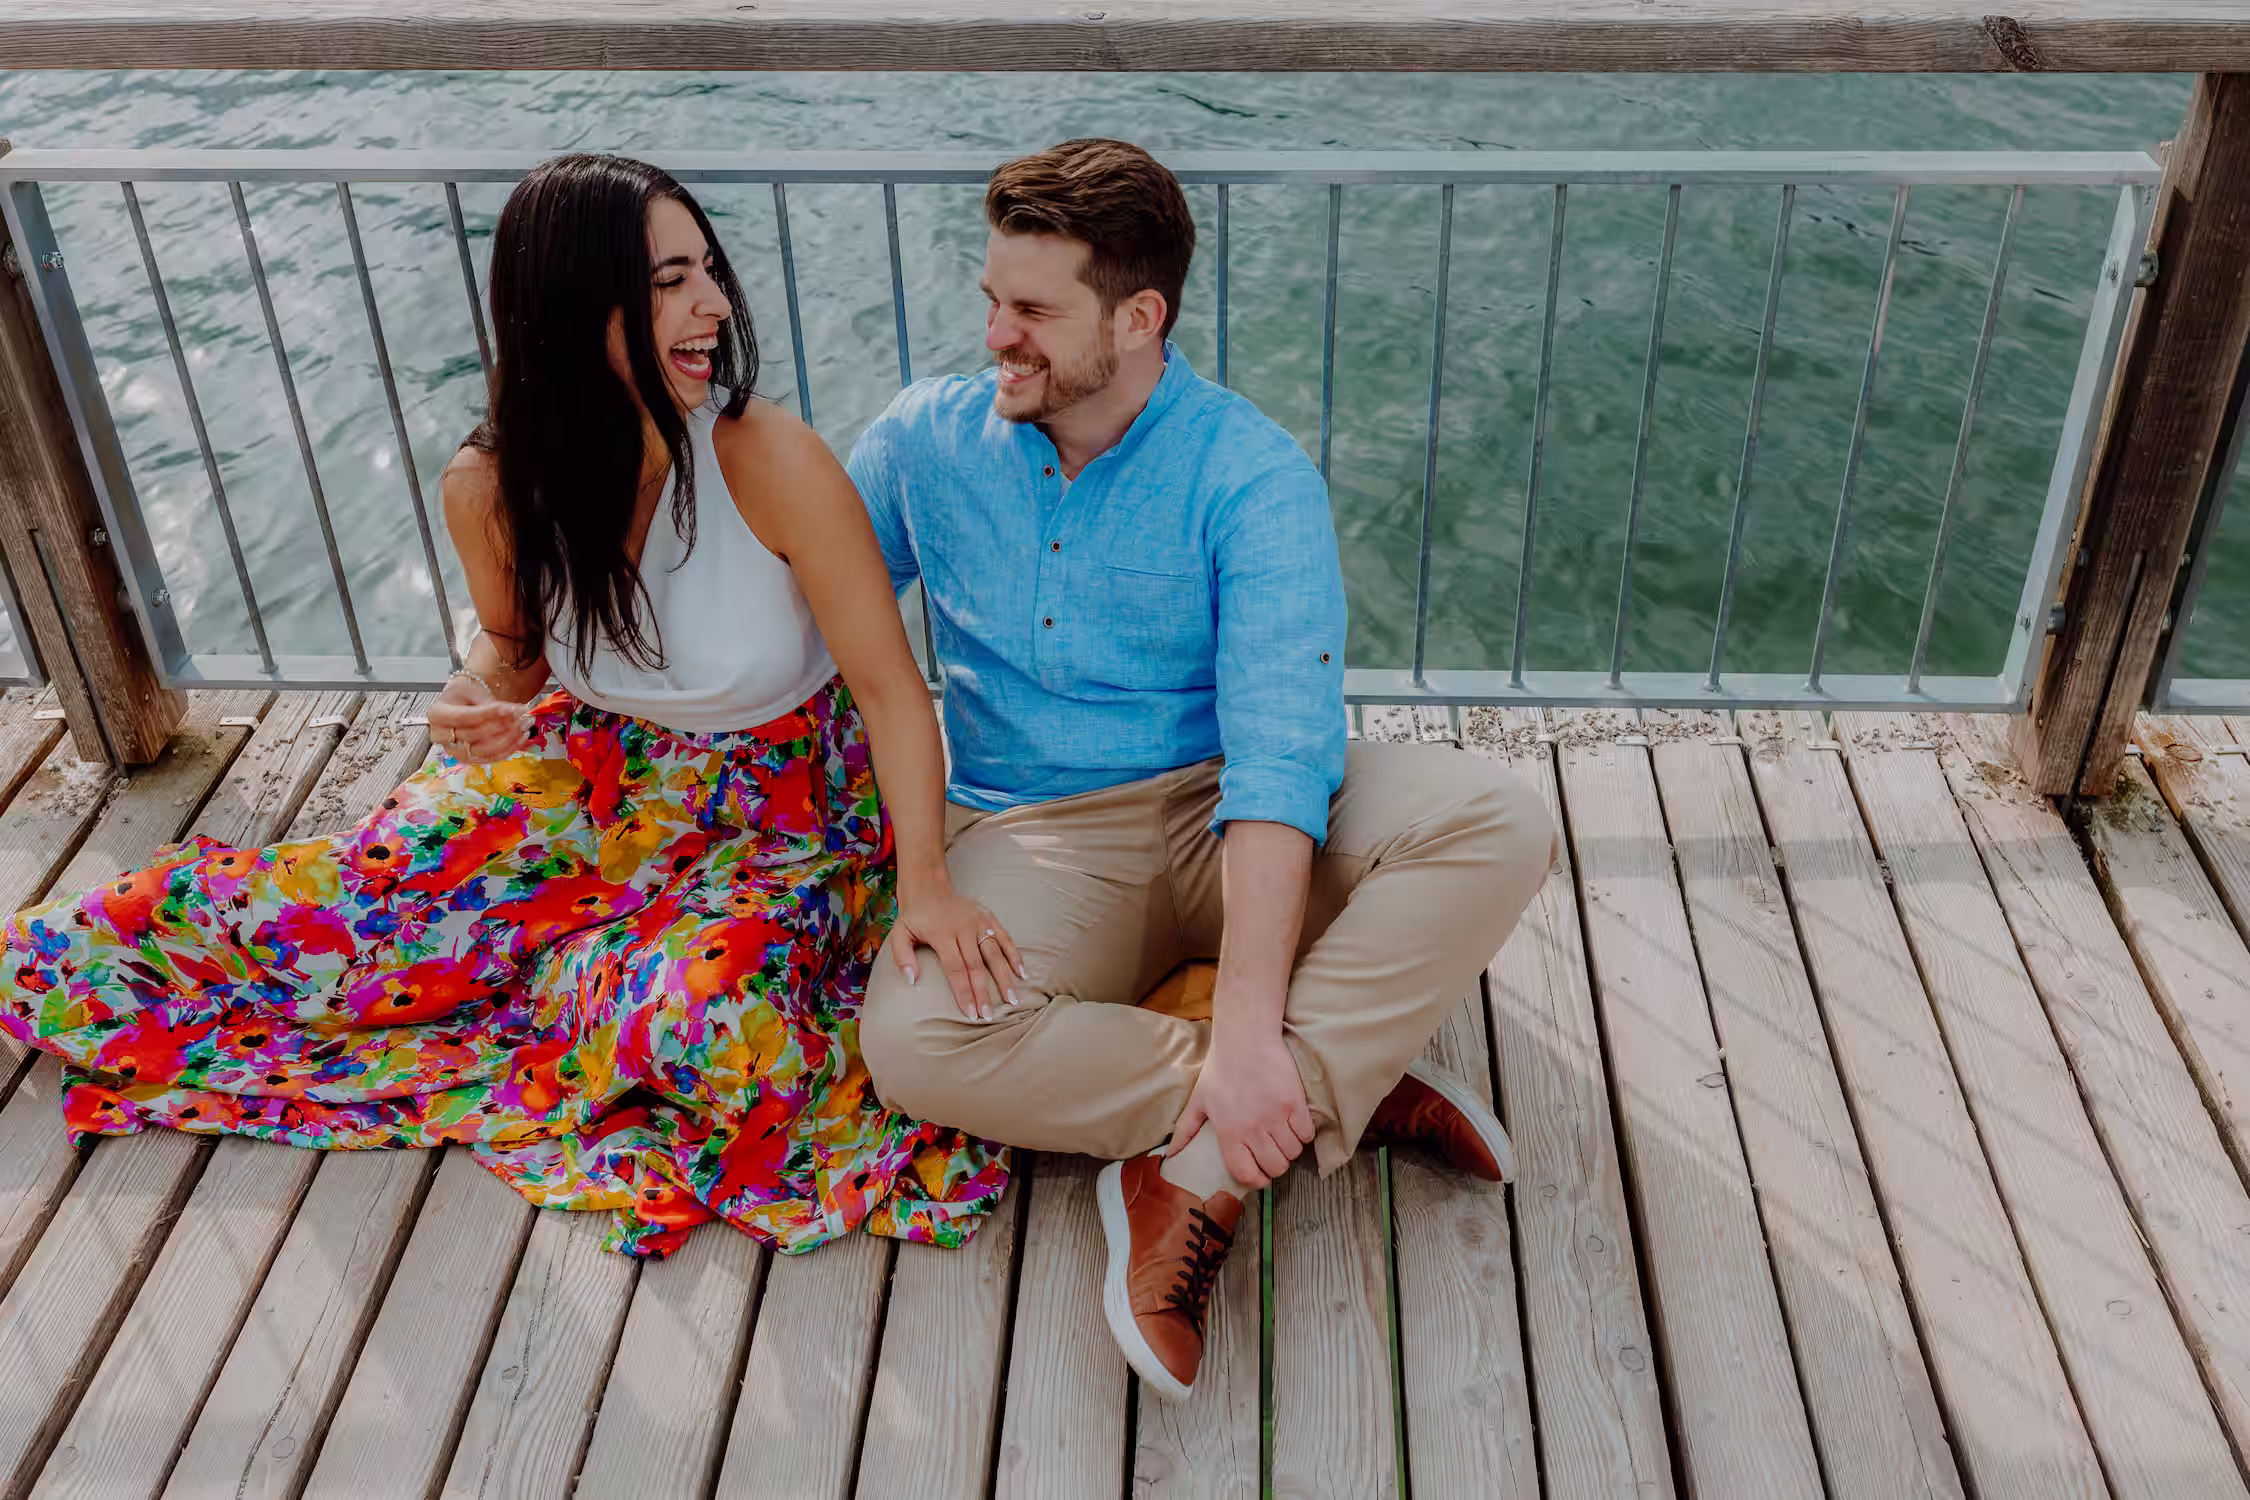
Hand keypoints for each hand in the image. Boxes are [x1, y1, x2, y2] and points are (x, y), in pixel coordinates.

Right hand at [427, 672, 532, 763]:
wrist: (467, 702)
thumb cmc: (467, 694)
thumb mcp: (473, 689)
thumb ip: (488, 702)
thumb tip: (512, 711)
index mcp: (437, 714)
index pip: (465, 716)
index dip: (489, 714)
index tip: (510, 709)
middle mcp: (442, 736)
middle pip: (474, 735)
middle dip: (502, 726)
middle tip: (521, 716)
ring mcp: (455, 751)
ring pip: (483, 750)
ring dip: (508, 739)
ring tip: (523, 726)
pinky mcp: (470, 760)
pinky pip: (491, 758)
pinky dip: (509, 749)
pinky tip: (521, 738)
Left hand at [891, 877, 1023, 1020]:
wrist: (929, 888)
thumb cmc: (915, 918)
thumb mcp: (899, 934)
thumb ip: (902, 957)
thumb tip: (911, 981)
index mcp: (943, 933)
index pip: (956, 968)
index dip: (964, 992)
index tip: (971, 1013)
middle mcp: (964, 927)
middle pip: (977, 965)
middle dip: (984, 992)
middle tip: (989, 1015)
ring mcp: (979, 921)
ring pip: (995, 953)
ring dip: (1004, 978)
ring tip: (1012, 1000)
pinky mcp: (989, 916)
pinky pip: (1005, 937)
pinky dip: (1014, 955)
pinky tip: (1022, 973)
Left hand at [1170, 1027, 1313, 1189]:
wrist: (1246, 1037)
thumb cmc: (1221, 1068)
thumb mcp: (1199, 1099)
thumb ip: (1186, 1130)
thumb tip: (1171, 1154)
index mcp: (1229, 1131)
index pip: (1246, 1173)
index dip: (1256, 1180)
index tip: (1259, 1175)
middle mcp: (1253, 1128)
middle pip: (1275, 1167)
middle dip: (1275, 1166)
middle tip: (1272, 1154)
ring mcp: (1276, 1116)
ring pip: (1293, 1152)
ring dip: (1289, 1149)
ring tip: (1283, 1138)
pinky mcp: (1295, 1103)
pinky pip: (1307, 1134)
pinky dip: (1303, 1134)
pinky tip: (1294, 1124)